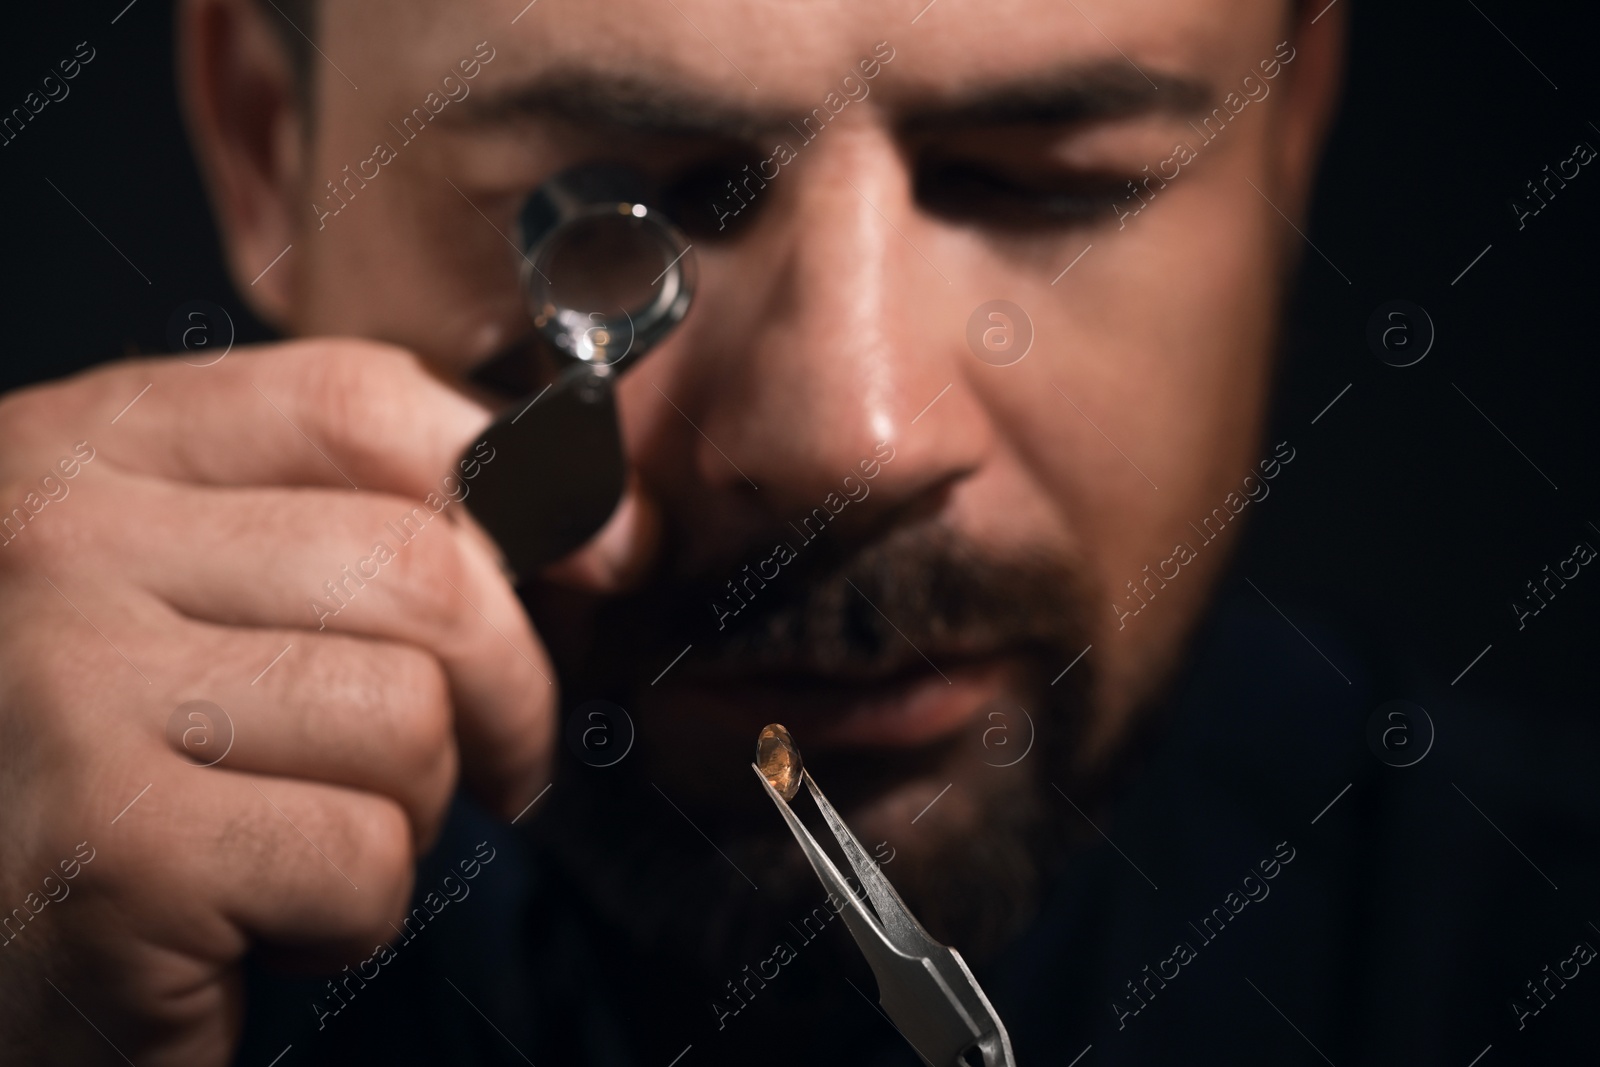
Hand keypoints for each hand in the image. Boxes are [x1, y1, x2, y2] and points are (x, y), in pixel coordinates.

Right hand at [0, 340, 553, 1064]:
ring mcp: (74, 687)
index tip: (583, 555)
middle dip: (506, 687)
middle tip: (494, 759)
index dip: (507, 479)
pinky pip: (362, 855)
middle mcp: (62, 542)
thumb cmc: (78, 770)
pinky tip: (260, 921)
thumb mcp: (166, 589)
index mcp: (86, 449)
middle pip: (418, 567)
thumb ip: (327, 522)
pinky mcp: (116, 852)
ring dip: (410, 810)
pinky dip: (353, 916)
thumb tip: (589, 520)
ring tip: (310, 838)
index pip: (358, 402)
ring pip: (408, 716)